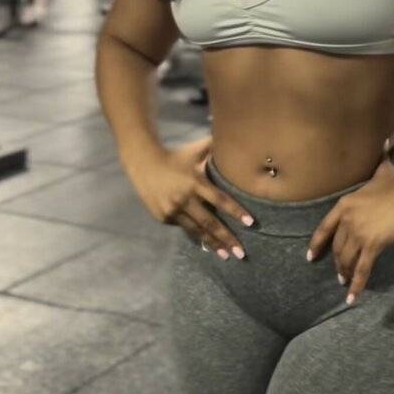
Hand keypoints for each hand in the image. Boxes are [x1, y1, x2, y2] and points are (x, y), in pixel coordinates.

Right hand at [124, 136, 254, 258]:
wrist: (143, 163)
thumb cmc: (176, 156)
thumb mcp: (195, 150)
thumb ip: (215, 147)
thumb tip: (236, 137)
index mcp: (195, 182)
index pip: (220, 200)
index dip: (236, 212)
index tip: (250, 223)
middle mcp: (184, 198)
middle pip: (209, 222)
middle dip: (226, 238)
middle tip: (241, 253)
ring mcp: (172, 210)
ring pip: (196, 231)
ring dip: (212, 244)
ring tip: (226, 255)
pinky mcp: (163, 217)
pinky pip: (184, 226)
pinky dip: (195, 232)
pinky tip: (208, 242)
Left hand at [306, 157, 393, 304]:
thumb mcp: (383, 170)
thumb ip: (379, 159)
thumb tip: (383, 142)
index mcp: (344, 204)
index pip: (324, 227)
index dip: (317, 244)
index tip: (311, 256)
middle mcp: (347, 220)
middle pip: (337, 247)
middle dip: (336, 262)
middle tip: (338, 274)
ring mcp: (359, 233)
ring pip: (346, 259)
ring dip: (344, 273)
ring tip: (344, 283)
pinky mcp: (373, 245)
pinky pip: (361, 269)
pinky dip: (356, 284)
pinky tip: (351, 297)